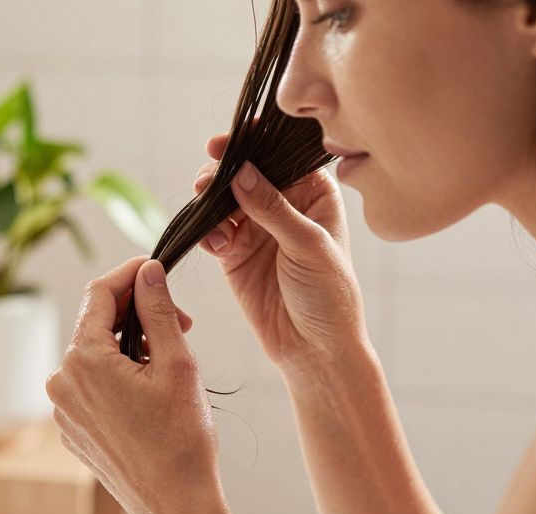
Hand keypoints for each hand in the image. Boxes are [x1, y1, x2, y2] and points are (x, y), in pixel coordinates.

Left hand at [46, 255, 219, 513]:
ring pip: (95, 357)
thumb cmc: (180, 439)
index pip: (99, 294)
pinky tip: (150, 393)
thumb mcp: (177, 363)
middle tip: (182, 324)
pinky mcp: (72, 429)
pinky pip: (92, 387)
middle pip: (96, 325)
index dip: (129, 273)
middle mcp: (62, 381)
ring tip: (169, 362)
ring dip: (128, 348)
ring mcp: (63, 409)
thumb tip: (147, 272)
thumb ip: (158, 310)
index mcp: (83, 359)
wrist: (174, 506)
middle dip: (136, 315)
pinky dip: (118, 378)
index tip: (154, 266)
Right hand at [194, 127, 368, 370]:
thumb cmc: (329, 296)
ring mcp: (256, 229)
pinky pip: (211, 230)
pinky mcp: (233, 253)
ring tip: (205, 207)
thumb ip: (272, 208)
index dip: (254, 142)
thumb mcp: (308, 246)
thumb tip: (240, 171)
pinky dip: (206, 232)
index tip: (228, 140)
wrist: (314, 349)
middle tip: (208, 179)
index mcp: (314, 193)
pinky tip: (216, 244)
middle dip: (223, 171)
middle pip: (245, 171)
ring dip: (209, 200)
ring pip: (222, 198)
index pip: (281, 155)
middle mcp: (283, 205)